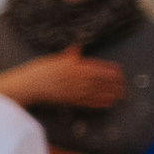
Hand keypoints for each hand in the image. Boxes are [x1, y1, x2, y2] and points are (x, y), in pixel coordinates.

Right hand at [0, 46, 125, 109]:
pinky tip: (107, 104)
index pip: (103, 69)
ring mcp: (78, 92)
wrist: (30, 86)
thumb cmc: (41, 70)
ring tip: (120, 95)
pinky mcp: (73, 102)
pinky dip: (101, 103)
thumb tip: (76, 49)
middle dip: (116, 84)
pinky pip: (91, 103)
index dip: (114, 72)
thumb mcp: (56, 58)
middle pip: (105, 83)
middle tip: (124, 86)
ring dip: (112, 94)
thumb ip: (69, 55)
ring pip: (101, 93)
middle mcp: (82, 80)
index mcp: (80, 67)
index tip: (120, 73)